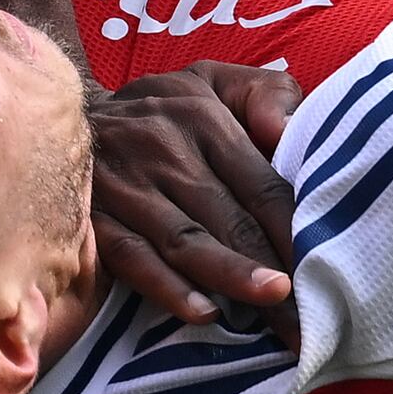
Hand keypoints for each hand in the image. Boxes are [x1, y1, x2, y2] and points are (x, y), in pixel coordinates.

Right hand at [88, 60, 302, 336]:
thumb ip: (267, 96)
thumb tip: (291, 132)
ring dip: (230, 277)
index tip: (325, 265)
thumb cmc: (166, 107)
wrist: (67, 114)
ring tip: (271, 313)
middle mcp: (164, 152)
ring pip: (185, 240)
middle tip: (308, 311)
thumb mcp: (216, 81)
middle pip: (228, 218)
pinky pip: (132, 256)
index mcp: (203, 118)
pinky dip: (166, 286)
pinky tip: (201, 312)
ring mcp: (126, 187)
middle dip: (271, 267)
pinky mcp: (93, 218)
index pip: (259, 181)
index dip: (292, 228)